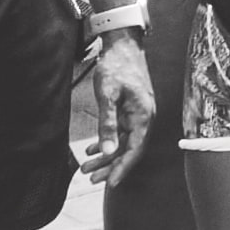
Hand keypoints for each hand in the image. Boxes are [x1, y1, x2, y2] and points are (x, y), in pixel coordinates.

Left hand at [77, 27, 157, 182]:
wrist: (123, 45)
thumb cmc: (116, 67)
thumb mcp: (108, 96)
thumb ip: (108, 124)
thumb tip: (108, 150)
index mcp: (143, 116)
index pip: (135, 149)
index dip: (123, 168)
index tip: (110, 184)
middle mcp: (144, 118)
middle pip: (129, 149)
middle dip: (110, 166)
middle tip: (90, 178)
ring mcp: (137, 114)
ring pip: (123, 142)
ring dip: (106, 155)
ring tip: (86, 168)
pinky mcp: (130, 110)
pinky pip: (120, 132)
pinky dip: (107, 142)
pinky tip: (93, 149)